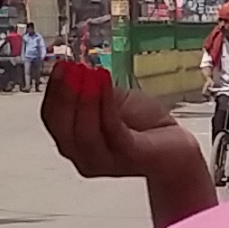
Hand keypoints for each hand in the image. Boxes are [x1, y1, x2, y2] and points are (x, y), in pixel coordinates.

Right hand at [42, 65, 208, 190]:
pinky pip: (112, 130)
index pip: (51, 119)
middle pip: (62, 128)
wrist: (176, 151)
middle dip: (64, 95)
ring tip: (88, 73)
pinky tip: (103, 82)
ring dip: (84, 98)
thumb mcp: (110, 102)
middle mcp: (84, 156)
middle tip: (70, 68)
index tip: (59, 66)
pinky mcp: (130, 156)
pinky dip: (105, 104)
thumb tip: (73, 71)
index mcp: (74, 142)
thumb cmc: (143, 128)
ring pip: (84, 133)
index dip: (52, 92)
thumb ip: (90, 94)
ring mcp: (106, 160)